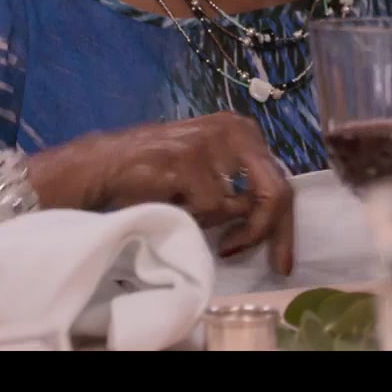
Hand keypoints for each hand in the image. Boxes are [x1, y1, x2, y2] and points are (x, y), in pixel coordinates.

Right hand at [65, 112, 295, 274]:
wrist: (107, 164)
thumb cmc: (161, 172)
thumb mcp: (213, 172)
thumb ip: (243, 187)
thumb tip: (274, 221)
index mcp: (244, 131)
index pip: (281, 179)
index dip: (284, 224)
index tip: (282, 258)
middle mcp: (236, 130)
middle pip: (276, 191)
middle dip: (270, 232)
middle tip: (265, 261)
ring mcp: (213, 143)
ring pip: (239, 205)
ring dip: (216, 224)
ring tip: (190, 213)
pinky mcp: (189, 160)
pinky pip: (210, 206)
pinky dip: (194, 216)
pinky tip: (173, 202)